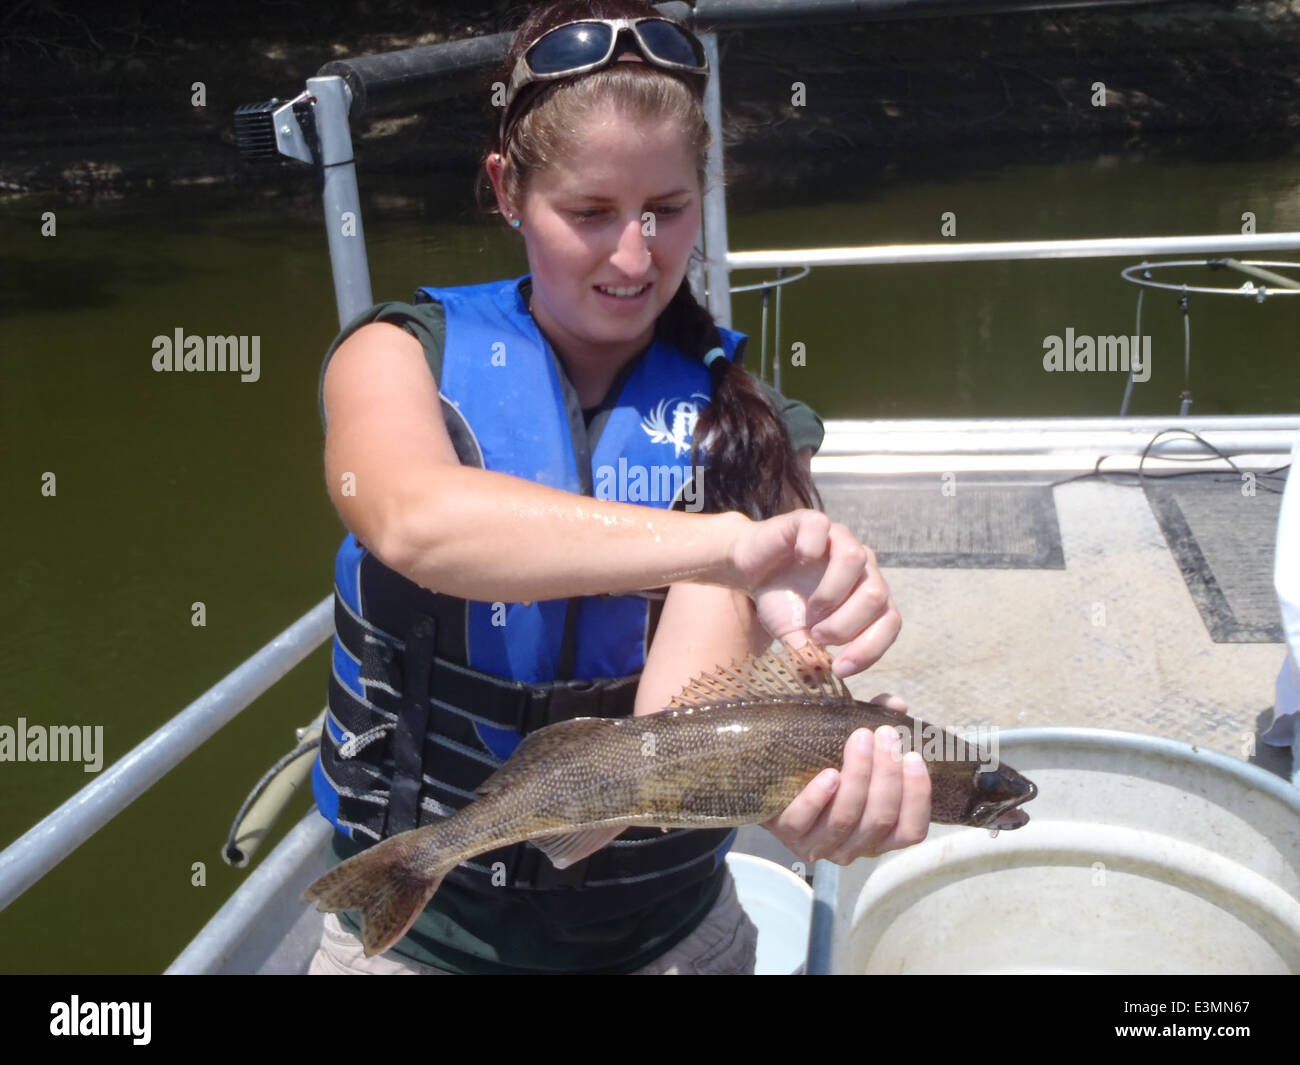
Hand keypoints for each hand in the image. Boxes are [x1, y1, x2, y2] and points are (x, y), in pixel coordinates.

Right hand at [730, 509, 900, 676]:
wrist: (749, 569)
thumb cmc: (780, 601)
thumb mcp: (795, 636)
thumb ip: (811, 655)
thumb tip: (821, 678)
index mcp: (867, 593)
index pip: (890, 622)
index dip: (870, 649)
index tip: (840, 670)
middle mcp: (862, 566)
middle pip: (878, 594)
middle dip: (846, 625)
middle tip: (818, 636)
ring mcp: (839, 539)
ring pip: (855, 560)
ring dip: (830, 595)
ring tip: (809, 611)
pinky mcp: (812, 520)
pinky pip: (821, 529)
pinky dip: (808, 551)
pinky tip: (796, 562)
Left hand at [762, 704, 931, 865]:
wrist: (777, 781)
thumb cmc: (829, 763)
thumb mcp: (858, 747)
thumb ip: (879, 723)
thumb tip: (896, 703)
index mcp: (882, 833)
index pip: (911, 830)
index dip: (918, 796)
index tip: (913, 756)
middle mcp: (856, 846)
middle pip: (880, 818)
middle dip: (887, 774)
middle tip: (885, 734)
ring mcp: (822, 845)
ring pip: (845, 818)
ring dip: (857, 776)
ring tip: (860, 739)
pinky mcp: (790, 836)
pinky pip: (804, 822)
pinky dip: (818, 797)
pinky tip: (828, 773)